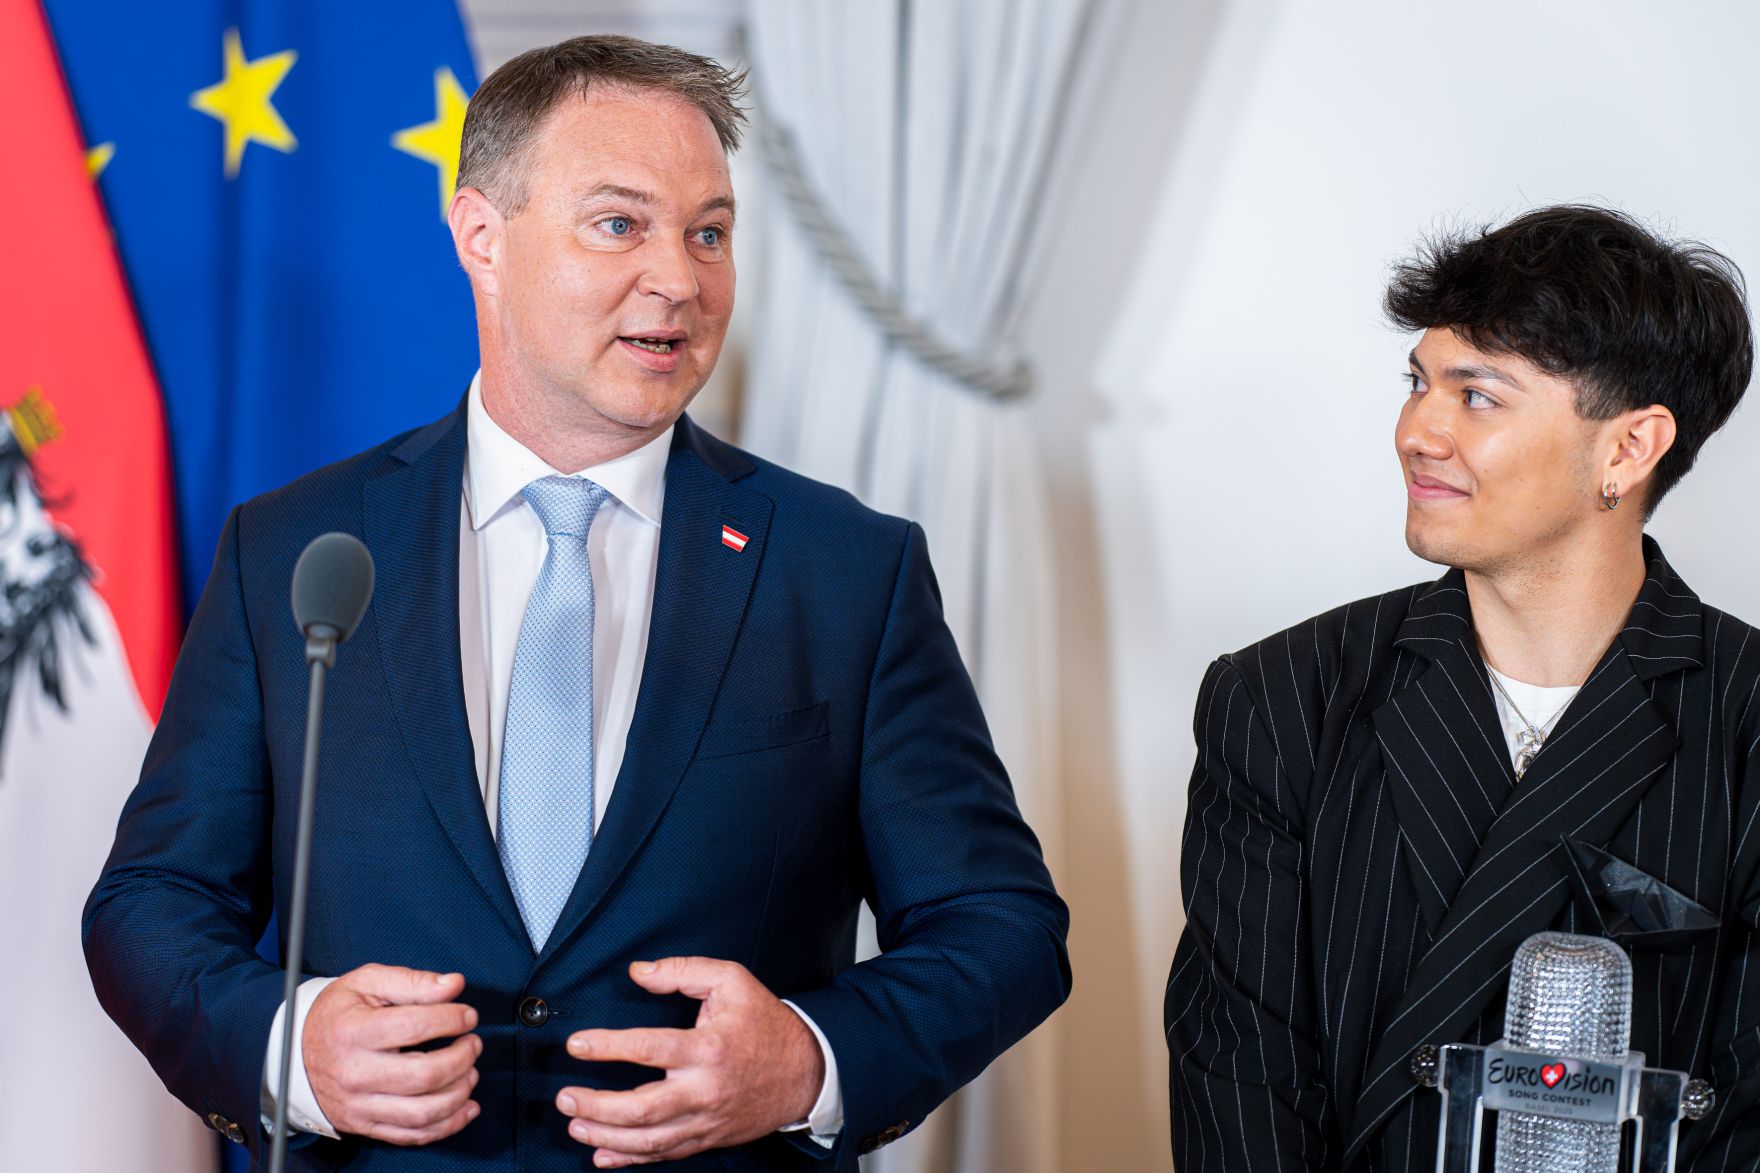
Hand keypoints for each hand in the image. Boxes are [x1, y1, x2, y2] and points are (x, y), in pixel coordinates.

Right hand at [303, 963, 482, 1144]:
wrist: (296, 1052)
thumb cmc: (337, 1014)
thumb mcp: (368, 983)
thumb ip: (413, 982)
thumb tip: (453, 985)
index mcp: (353, 1032)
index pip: (413, 1027)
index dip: (451, 1019)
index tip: (468, 1015)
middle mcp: (354, 1073)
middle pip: (423, 1076)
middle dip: (461, 1059)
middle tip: (473, 1044)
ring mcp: (358, 1104)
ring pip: (421, 1112)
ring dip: (459, 1093)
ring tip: (470, 1072)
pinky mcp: (364, 1125)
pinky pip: (410, 1135)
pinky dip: (446, 1125)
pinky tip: (465, 1106)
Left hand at [556, 957, 824, 1167]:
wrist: (806, 1070)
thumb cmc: (764, 1023)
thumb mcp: (731, 981)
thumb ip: (682, 970)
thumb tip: (638, 972)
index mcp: (708, 1048)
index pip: (649, 1049)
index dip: (608, 1047)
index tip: (577, 1045)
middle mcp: (704, 1089)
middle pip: (641, 1108)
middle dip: (596, 1105)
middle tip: (565, 1096)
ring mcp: (705, 1119)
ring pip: (648, 1140)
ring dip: (605, 1135)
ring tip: (575, 1123)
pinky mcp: (708, 1137)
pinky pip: (664, 1155)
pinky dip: (630, 1160)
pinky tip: (603, 1154)